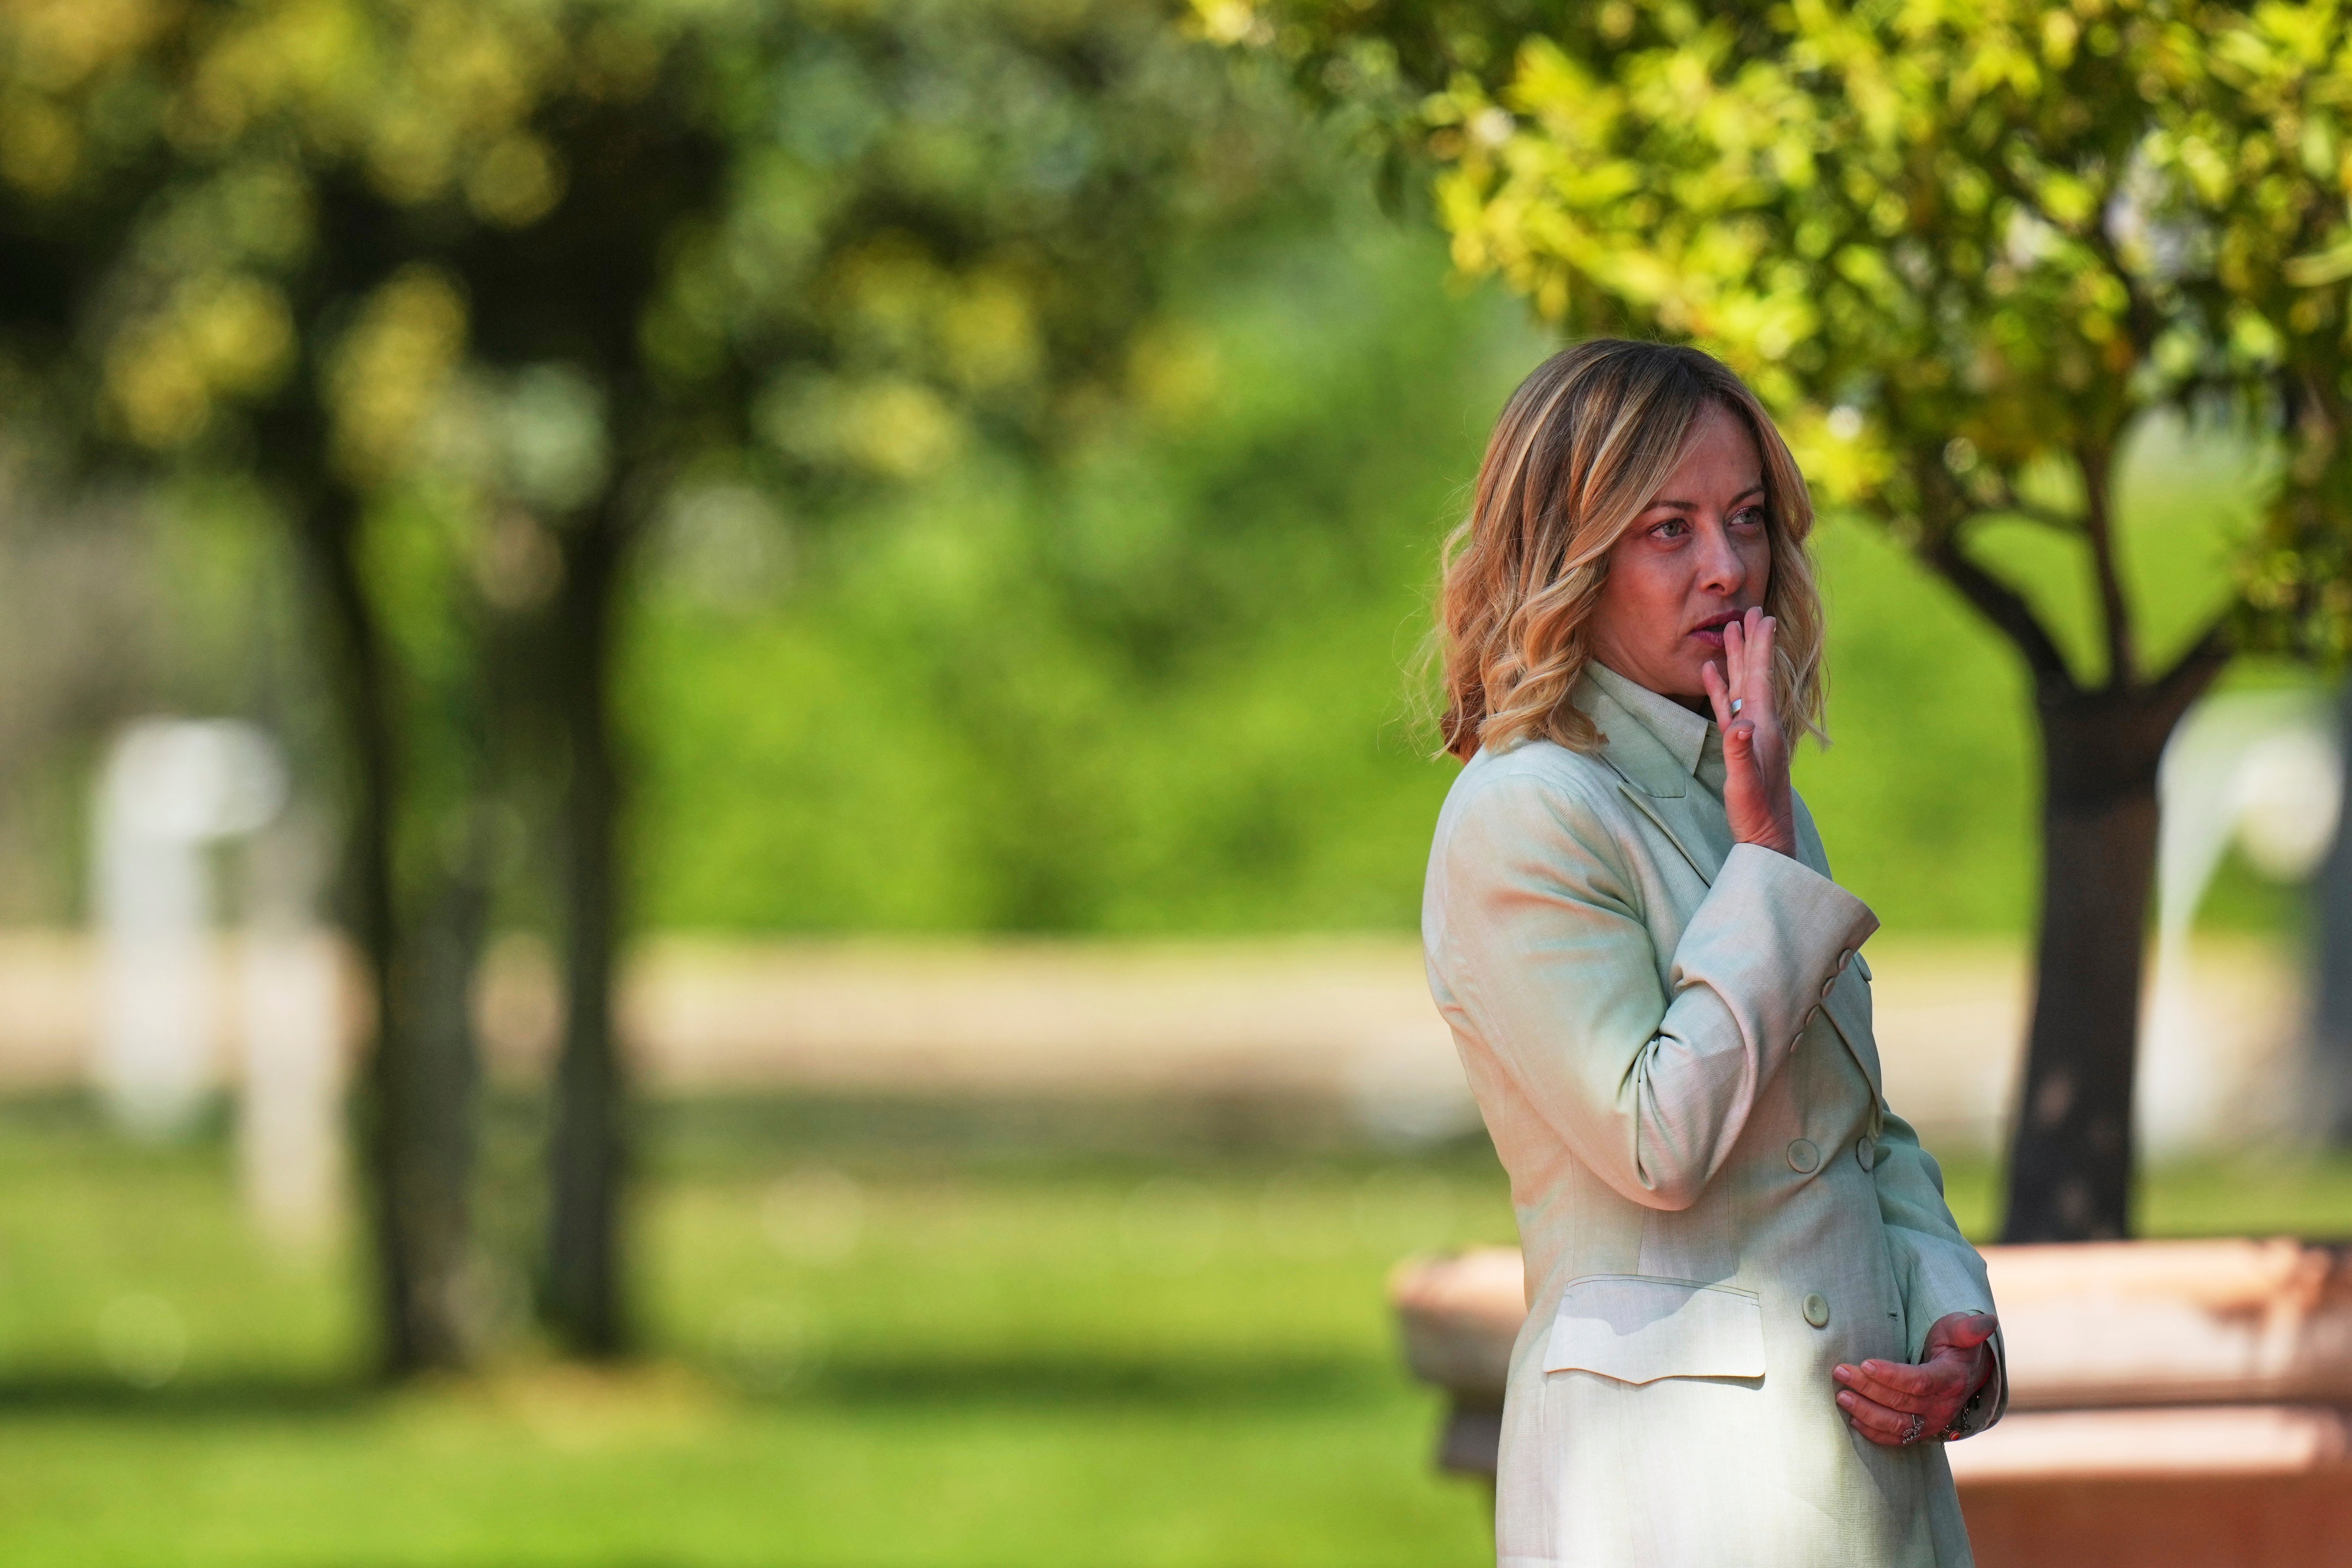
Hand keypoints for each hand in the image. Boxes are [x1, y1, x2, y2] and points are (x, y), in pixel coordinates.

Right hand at [1699, 606, 1794, 856]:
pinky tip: (1711, 674)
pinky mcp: (1739, 744)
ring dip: (1735, 660)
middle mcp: (1759, 724)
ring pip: (1740, 686)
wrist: (1767, 835)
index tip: (1763, 617)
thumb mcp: (1744, 782)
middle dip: (1750, 644)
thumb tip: (1738, 725)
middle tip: (1750, 612)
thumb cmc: (1756, 811)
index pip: (1760, 677)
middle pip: (1752, 674)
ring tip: (1729, 633)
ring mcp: (1749, 733)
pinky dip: (1719, 688)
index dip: (1760, 648)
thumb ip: (1739, 752)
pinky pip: (1727, 707)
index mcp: (1763, 726)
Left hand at [1832, 1310, 1999, 1445]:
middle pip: (1901, 1402)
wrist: (1964, 1373)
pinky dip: (1874, 1433)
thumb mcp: (1960, 1332)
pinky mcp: (1921, 1432)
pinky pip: (1897, 1438)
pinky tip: (1853, 1420)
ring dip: (1866, 1412)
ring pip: (1896, 1424)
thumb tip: (1987, 1321)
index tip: (1865, 1363)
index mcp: (1951, 1380)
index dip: (1891, 1375)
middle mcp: (1942, 1406)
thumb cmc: (1955, 1346)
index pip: (1919, 1381)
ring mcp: (1932, 1423)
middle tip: (1840, 1372)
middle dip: (1867, 1387)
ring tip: (1841, 1397)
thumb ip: (1968, 1328)